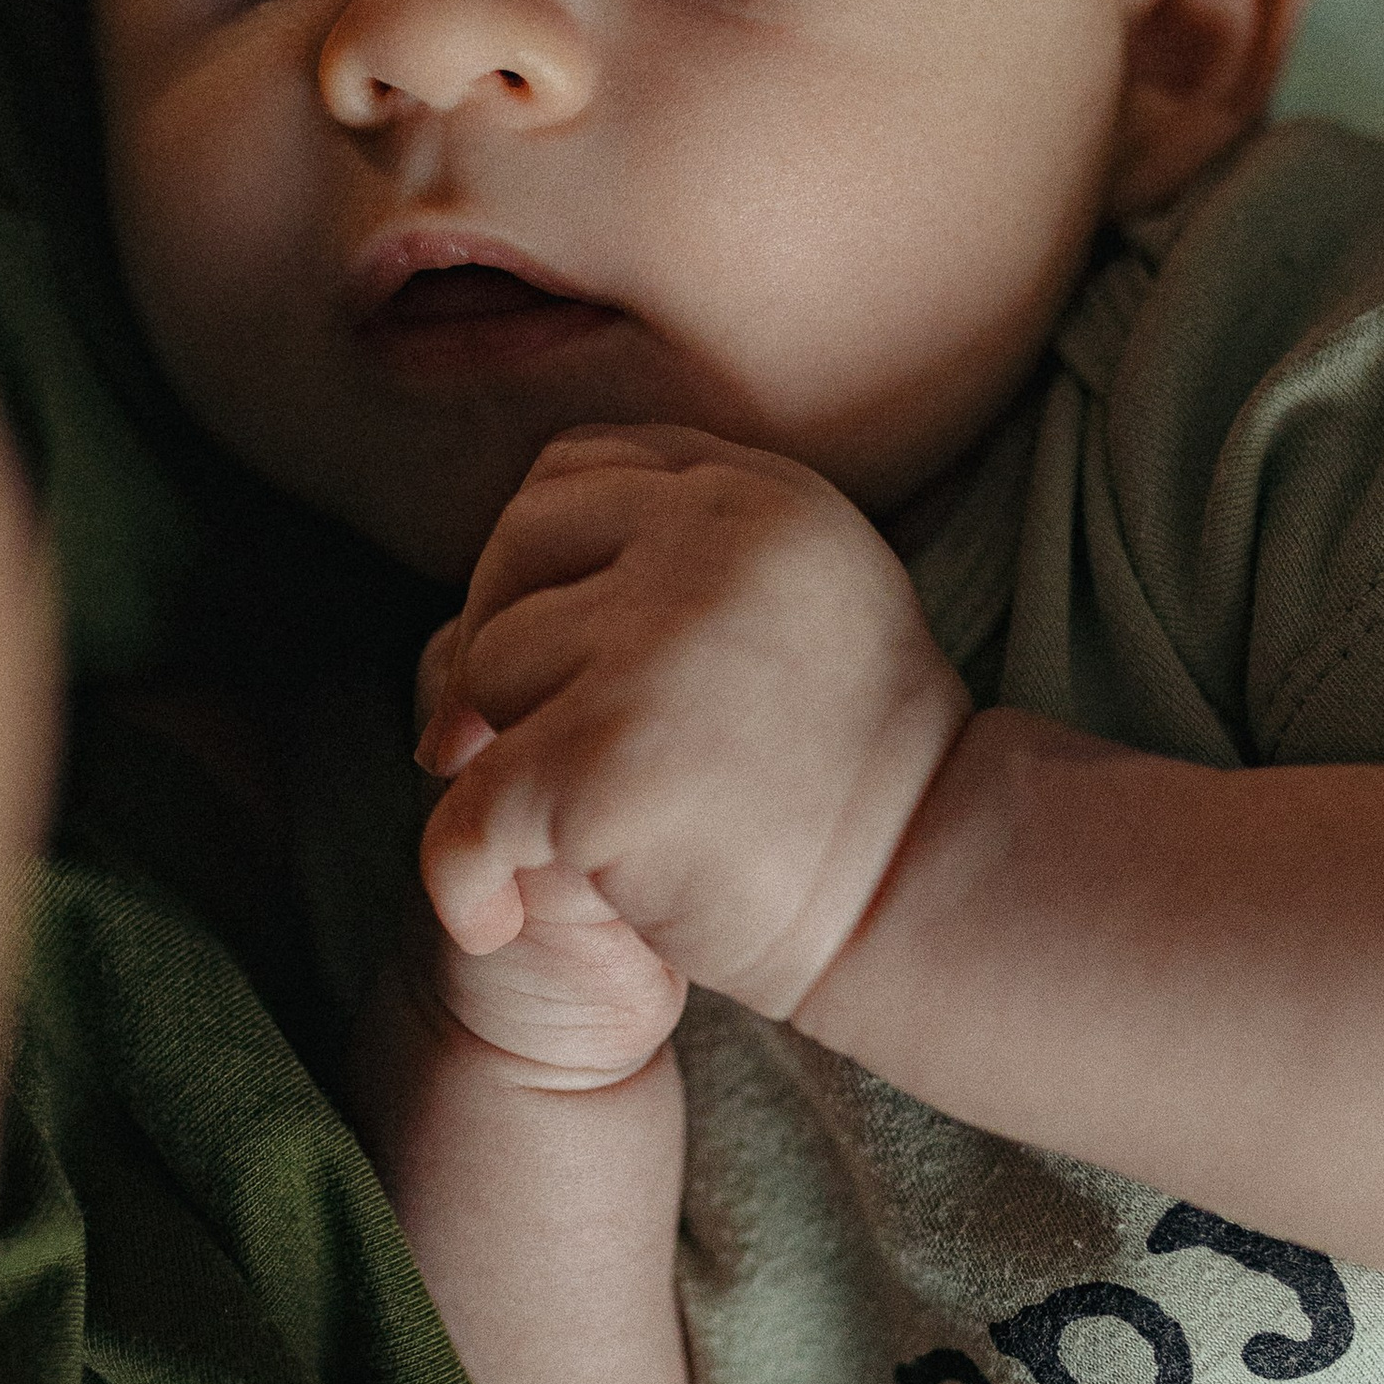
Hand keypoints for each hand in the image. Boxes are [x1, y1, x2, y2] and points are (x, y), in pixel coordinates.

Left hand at [414, 426, 968, 1017]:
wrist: (923, 899)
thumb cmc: (846, 778)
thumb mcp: (793, 608)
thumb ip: (676, 561)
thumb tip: (477, 614)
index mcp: (757, 495)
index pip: (571, 468)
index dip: (533, 558)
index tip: (552, 652)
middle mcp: (710, 543)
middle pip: (513, 551)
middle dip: (501, 649)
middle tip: (535, 750)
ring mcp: (656, 646)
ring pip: (484, 670)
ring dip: (504, 759)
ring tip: (577, 829)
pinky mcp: (607, 758)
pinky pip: (471, 807)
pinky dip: (460, 874)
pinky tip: (493, 915)